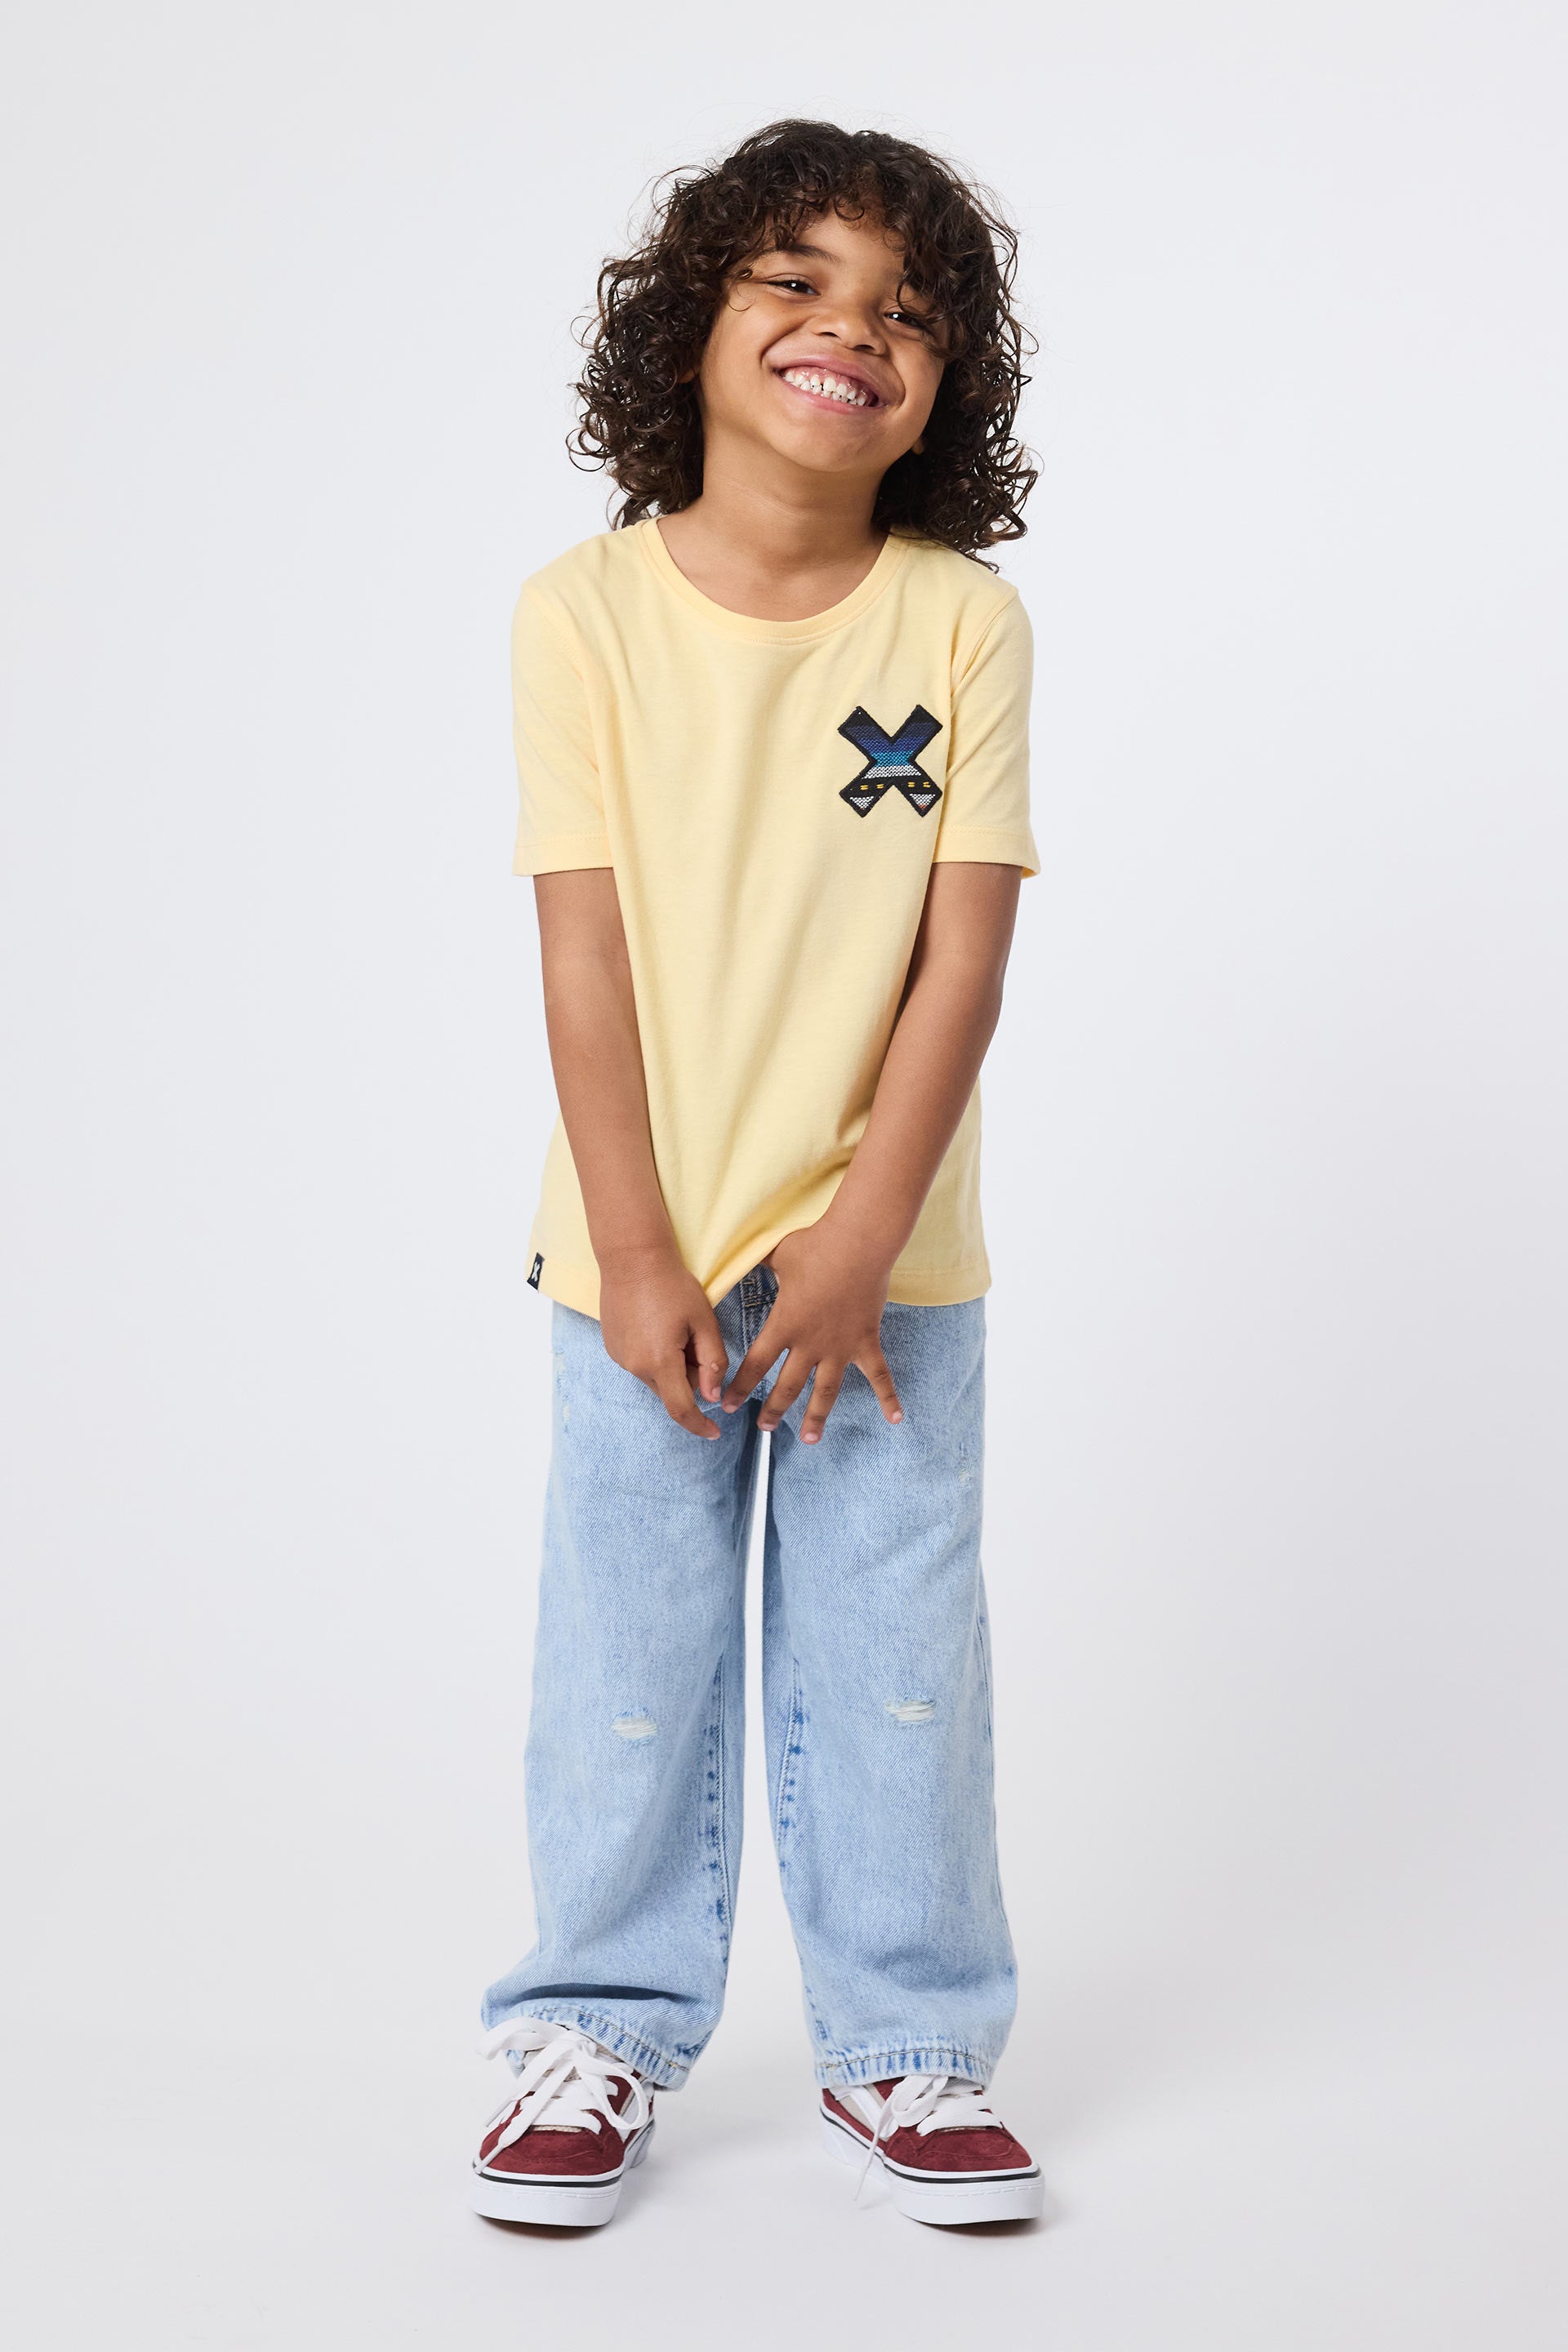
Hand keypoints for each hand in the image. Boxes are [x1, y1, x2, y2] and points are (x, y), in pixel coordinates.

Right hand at [598, 1246, 727, 1439]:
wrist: (632, 1258)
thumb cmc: (672, 1285)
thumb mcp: (703, 1321)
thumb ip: (713, 1362)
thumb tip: (712, 1396)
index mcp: (660, 1361)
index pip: (681, 1409)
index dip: (699, 1425)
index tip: (714, 1434)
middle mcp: (635, 1366)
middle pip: (671, 1390)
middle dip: (689, 1376)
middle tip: (696, 1341)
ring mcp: (620, 1358)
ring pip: (656, 1378)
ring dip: (671, 1365)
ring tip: (675, 1328)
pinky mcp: (613, 1348)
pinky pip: (641, 1364)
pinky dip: (655, 1356)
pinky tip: (657, 1325)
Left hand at [720, 1221, 903, 1443]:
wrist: (858, 1243)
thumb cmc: (815, 1246)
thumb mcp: (777, 1254)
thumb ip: (759, 1262)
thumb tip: (740, 1251)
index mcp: (784, 1324)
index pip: (755, 1364)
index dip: (740, 1387)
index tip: (728, 1405)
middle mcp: (810, 1343)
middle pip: (788, 1386)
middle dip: (774, 1410)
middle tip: (765, 1427)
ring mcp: (840, 1346)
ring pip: (826, 1391)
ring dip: (817, 1416)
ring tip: (810, 1439)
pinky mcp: (866, 1340)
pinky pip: (879, 1374)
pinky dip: (888, 1396)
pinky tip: (895, 1419)